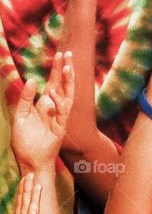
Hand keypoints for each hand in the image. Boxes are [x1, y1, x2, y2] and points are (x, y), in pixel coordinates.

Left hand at [12, 52, 73, 172]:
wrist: (29, 160)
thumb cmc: (24, 141)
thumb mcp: (20, 115)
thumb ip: (25, 99)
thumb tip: (32, 81)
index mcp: (44, 105)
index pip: (53, 83)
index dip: (56, 70)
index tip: (61, 55)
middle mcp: (54, 109)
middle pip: (63, 86)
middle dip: (66, 70)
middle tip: (69, 53)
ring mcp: (59, 118)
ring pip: (67, 96)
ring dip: (68, 82)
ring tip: (68, 67)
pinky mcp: (60, 128)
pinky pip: (62, 113)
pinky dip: (59, 102)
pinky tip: (54, 92)